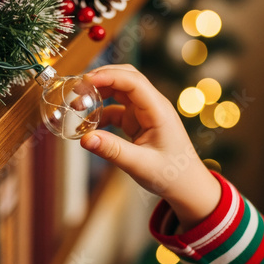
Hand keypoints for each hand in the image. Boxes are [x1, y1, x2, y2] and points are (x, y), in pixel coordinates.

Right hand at [81, 64, 220, 229]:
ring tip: (77, 104)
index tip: (86, 81)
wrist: (186, 186)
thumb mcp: (140, 165)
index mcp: (158, 110)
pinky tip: (87, 124)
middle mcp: (152, 106)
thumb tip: (85, 139)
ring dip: (99, 94)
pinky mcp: (137, 121)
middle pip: (126, 78)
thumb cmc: (171, 175)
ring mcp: (144, 112)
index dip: (109, 76)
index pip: (134, 82)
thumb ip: (112, 150)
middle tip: (78, 88)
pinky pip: (115, 109)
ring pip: (119, 91)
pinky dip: (100, 113)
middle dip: (101, 78)